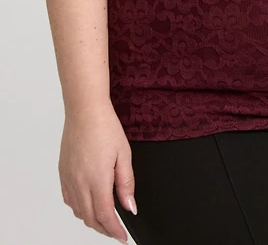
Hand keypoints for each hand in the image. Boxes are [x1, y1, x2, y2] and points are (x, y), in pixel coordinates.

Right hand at [59, 102, 135, 241]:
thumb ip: (126, 183)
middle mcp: (79, 182)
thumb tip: (130, 207)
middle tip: (116, 231)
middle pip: (90, 218)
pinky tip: (88, 204)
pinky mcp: (63, 173)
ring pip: (78, 211)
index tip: (122, 237)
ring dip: (91, 220)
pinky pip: (69, 199)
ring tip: (105, 220)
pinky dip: (79, 208)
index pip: (105, 216)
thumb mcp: (124, 154)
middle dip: (104, 229)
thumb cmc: (105, 127)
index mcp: (96, 179)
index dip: (114, 230)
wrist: (84, 110)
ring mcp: (68, 178)